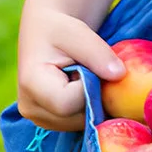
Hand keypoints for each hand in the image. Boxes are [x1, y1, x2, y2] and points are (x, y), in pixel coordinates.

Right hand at [16, 7, 121, 130]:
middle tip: (89, 70)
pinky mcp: (50, 122)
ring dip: (92, 102)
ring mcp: (39, 119)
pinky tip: (82, 88)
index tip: (88, 67)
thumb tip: (120, 76)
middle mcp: (31, 108)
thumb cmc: (58, 27)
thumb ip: (98, 53)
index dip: (88, 88)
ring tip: (82, 77)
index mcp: (31, 85)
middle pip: (76, 118)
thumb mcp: (77, 32)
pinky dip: (88, 107)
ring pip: (81, 123)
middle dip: (93, 96)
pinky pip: (79, 123)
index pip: (67, 104)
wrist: (46, 32)